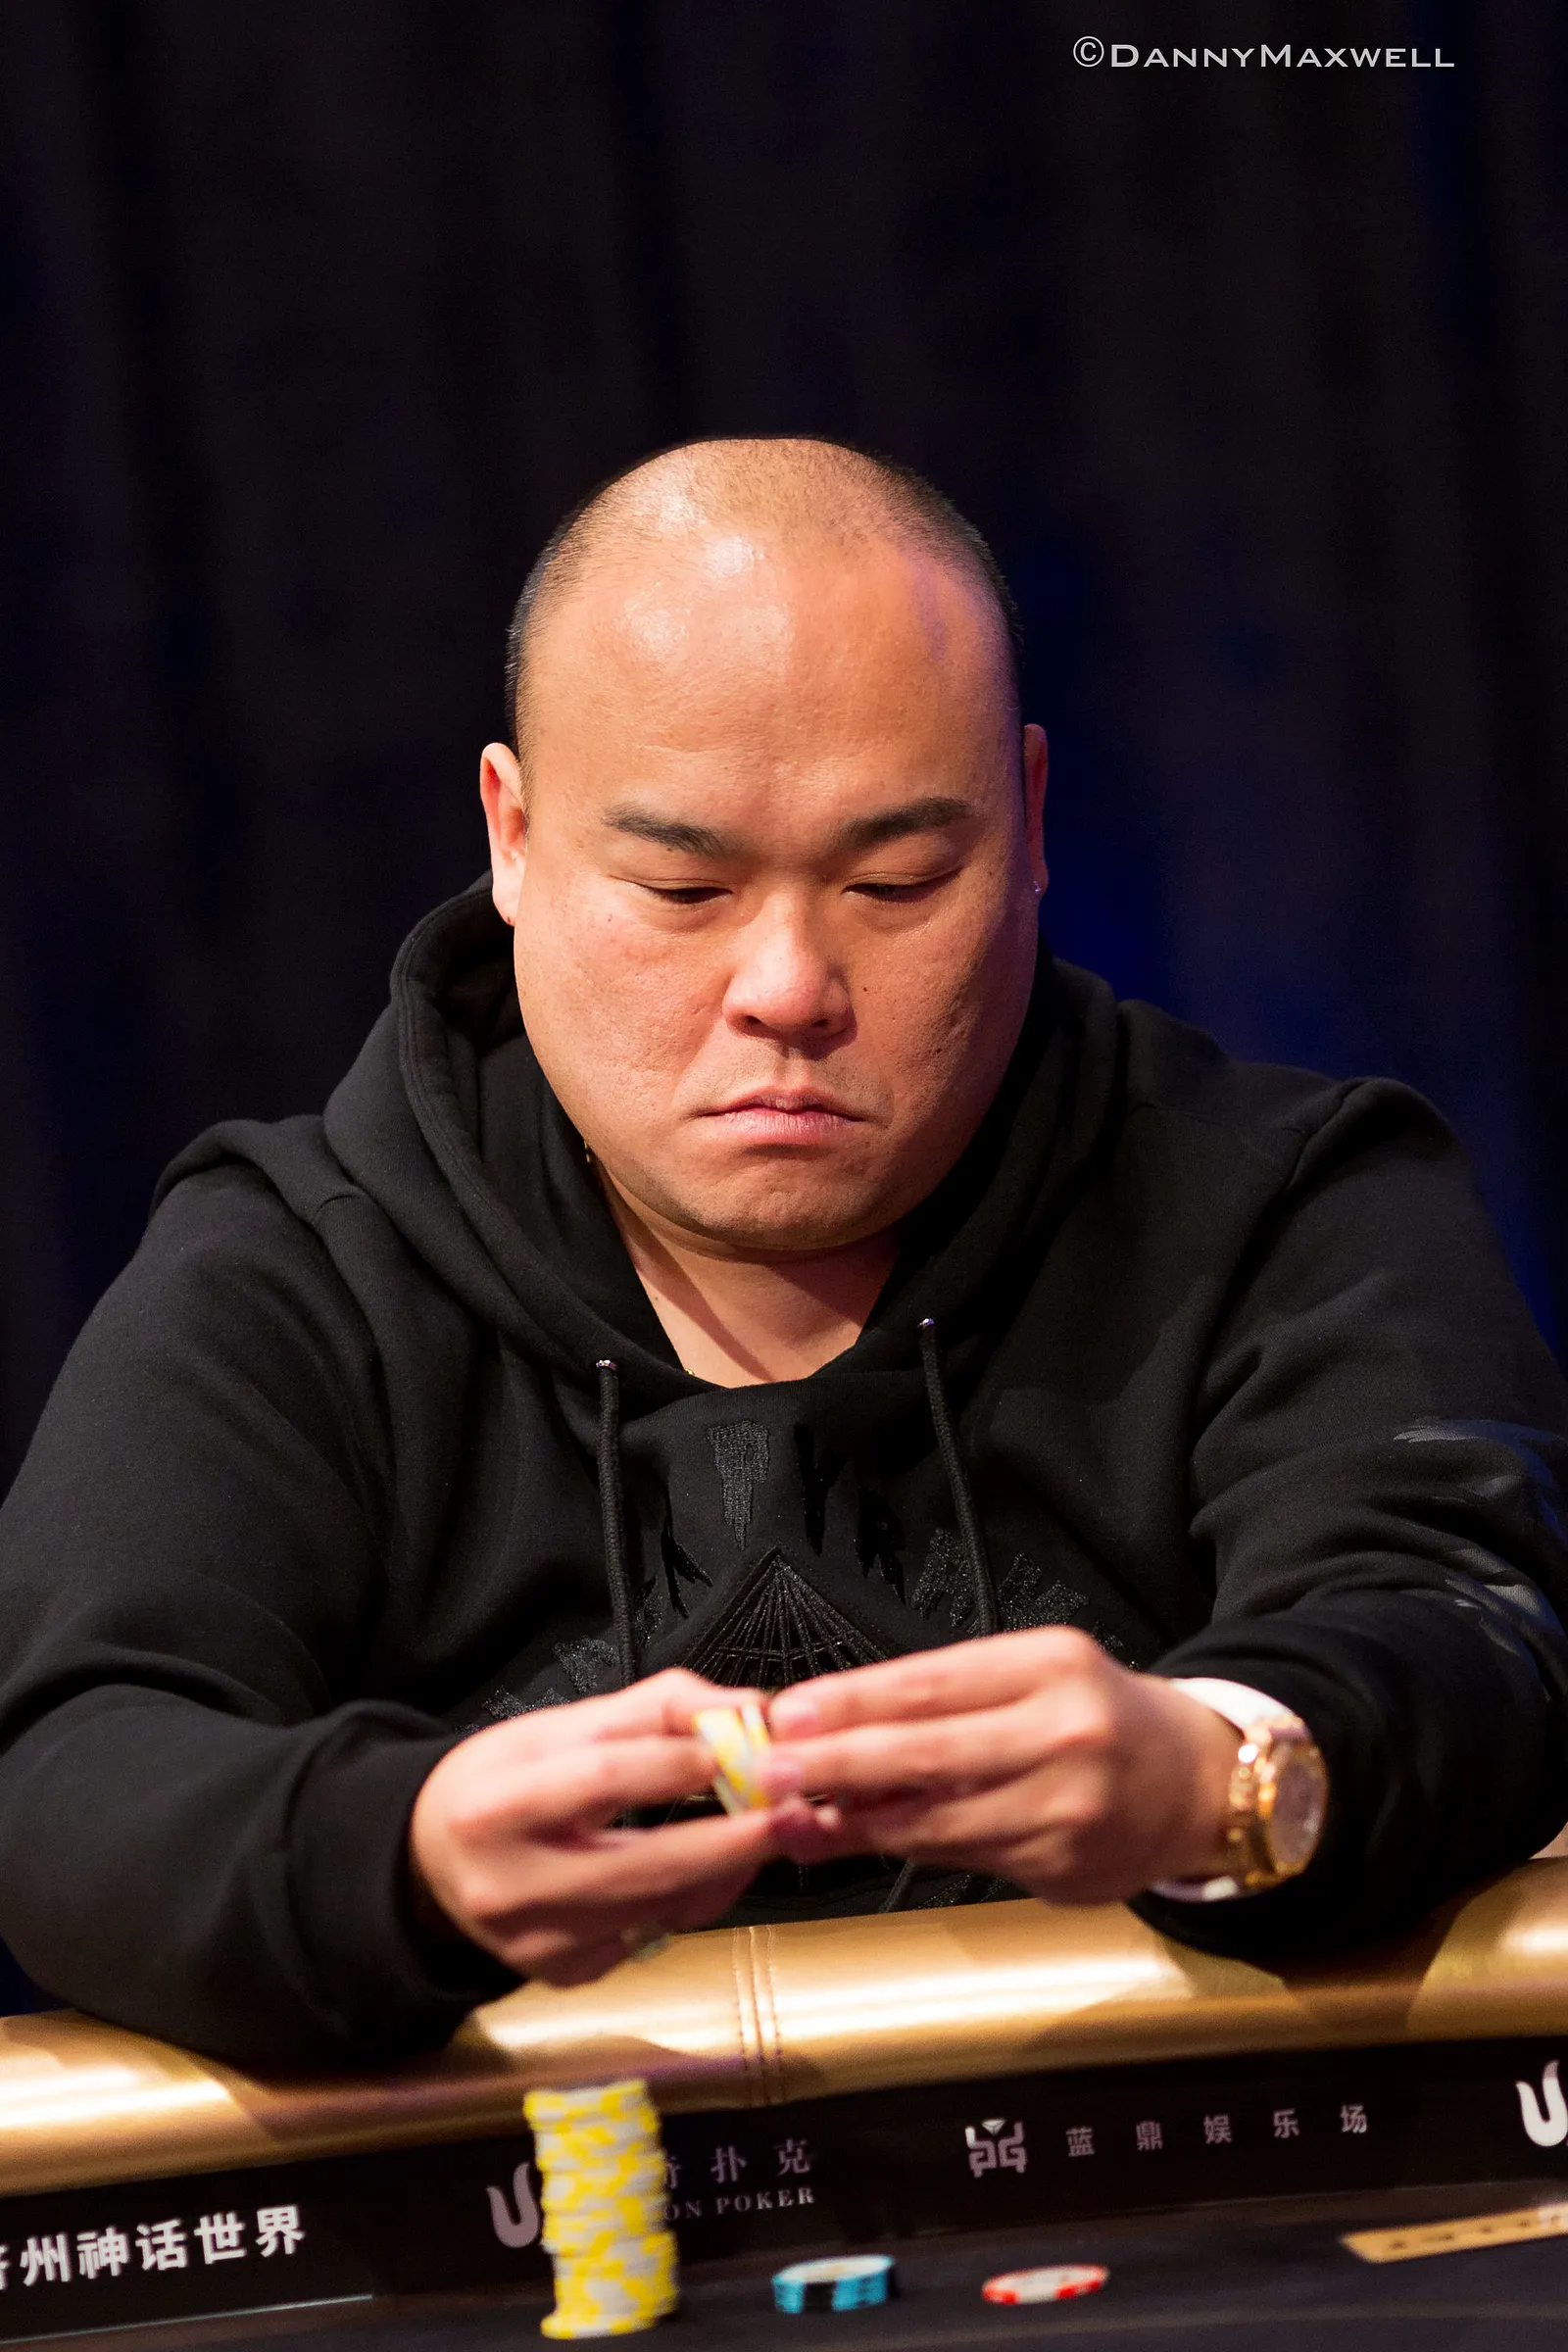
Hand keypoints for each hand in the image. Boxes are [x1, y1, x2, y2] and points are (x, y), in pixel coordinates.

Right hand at [409, 1669, 779, 1983]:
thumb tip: (738, 1708)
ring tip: (770, 1830)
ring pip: (657, 1909)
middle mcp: (509, 1886)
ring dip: (725, 1870)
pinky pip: (650, 1937)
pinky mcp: (563, 1975)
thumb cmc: (499, 1785)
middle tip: (791, 1809)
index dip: (673, 1765)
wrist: (427, 1863)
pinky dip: (692, 1901)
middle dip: (729, 1838)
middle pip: (640, 1865)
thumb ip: (651, 1711)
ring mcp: (536, 1944)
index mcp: (495, 1808)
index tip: (737, 1749)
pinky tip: (715, 1869)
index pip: (598, 1782)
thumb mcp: (554, 1727)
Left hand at [758, 1631, 1241, 1903]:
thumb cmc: (1098, 1717)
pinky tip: (860, 1841)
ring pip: (937, 1818)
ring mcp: (1066, 1807)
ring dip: (856, 1822)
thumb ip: (947, 1700)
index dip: (851, 1702)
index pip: (930, 1683)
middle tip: (771, 1771)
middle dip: (837, 1763)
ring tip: (795, 1818)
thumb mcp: (1036, 1677)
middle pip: (927, 1751)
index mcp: (1051, 1667)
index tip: (789, 1714)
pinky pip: (963, 1857)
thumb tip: (837, 1724)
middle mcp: (1064, 1733)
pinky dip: (905, 1849)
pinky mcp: (1063, 1868)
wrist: (1199, 1781)